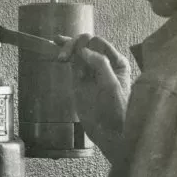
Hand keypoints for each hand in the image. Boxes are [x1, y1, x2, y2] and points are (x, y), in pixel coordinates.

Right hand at [54, 33, 130, 163]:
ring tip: (60, 56)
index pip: (98, 43)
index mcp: (116, 61)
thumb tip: (82, 49)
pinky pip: (72, 64)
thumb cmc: (117, 109)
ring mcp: (91, 72)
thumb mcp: (111, 84)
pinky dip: (66, 56)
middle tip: (63, 56)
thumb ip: (100, 64)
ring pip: (77, 52)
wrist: (111, 133)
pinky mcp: (79, 81)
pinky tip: (59, 52)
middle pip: (86, 44)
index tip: (78, 55)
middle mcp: (104, 63)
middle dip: (74, 45)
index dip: (86, 45)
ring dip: (67, 48)